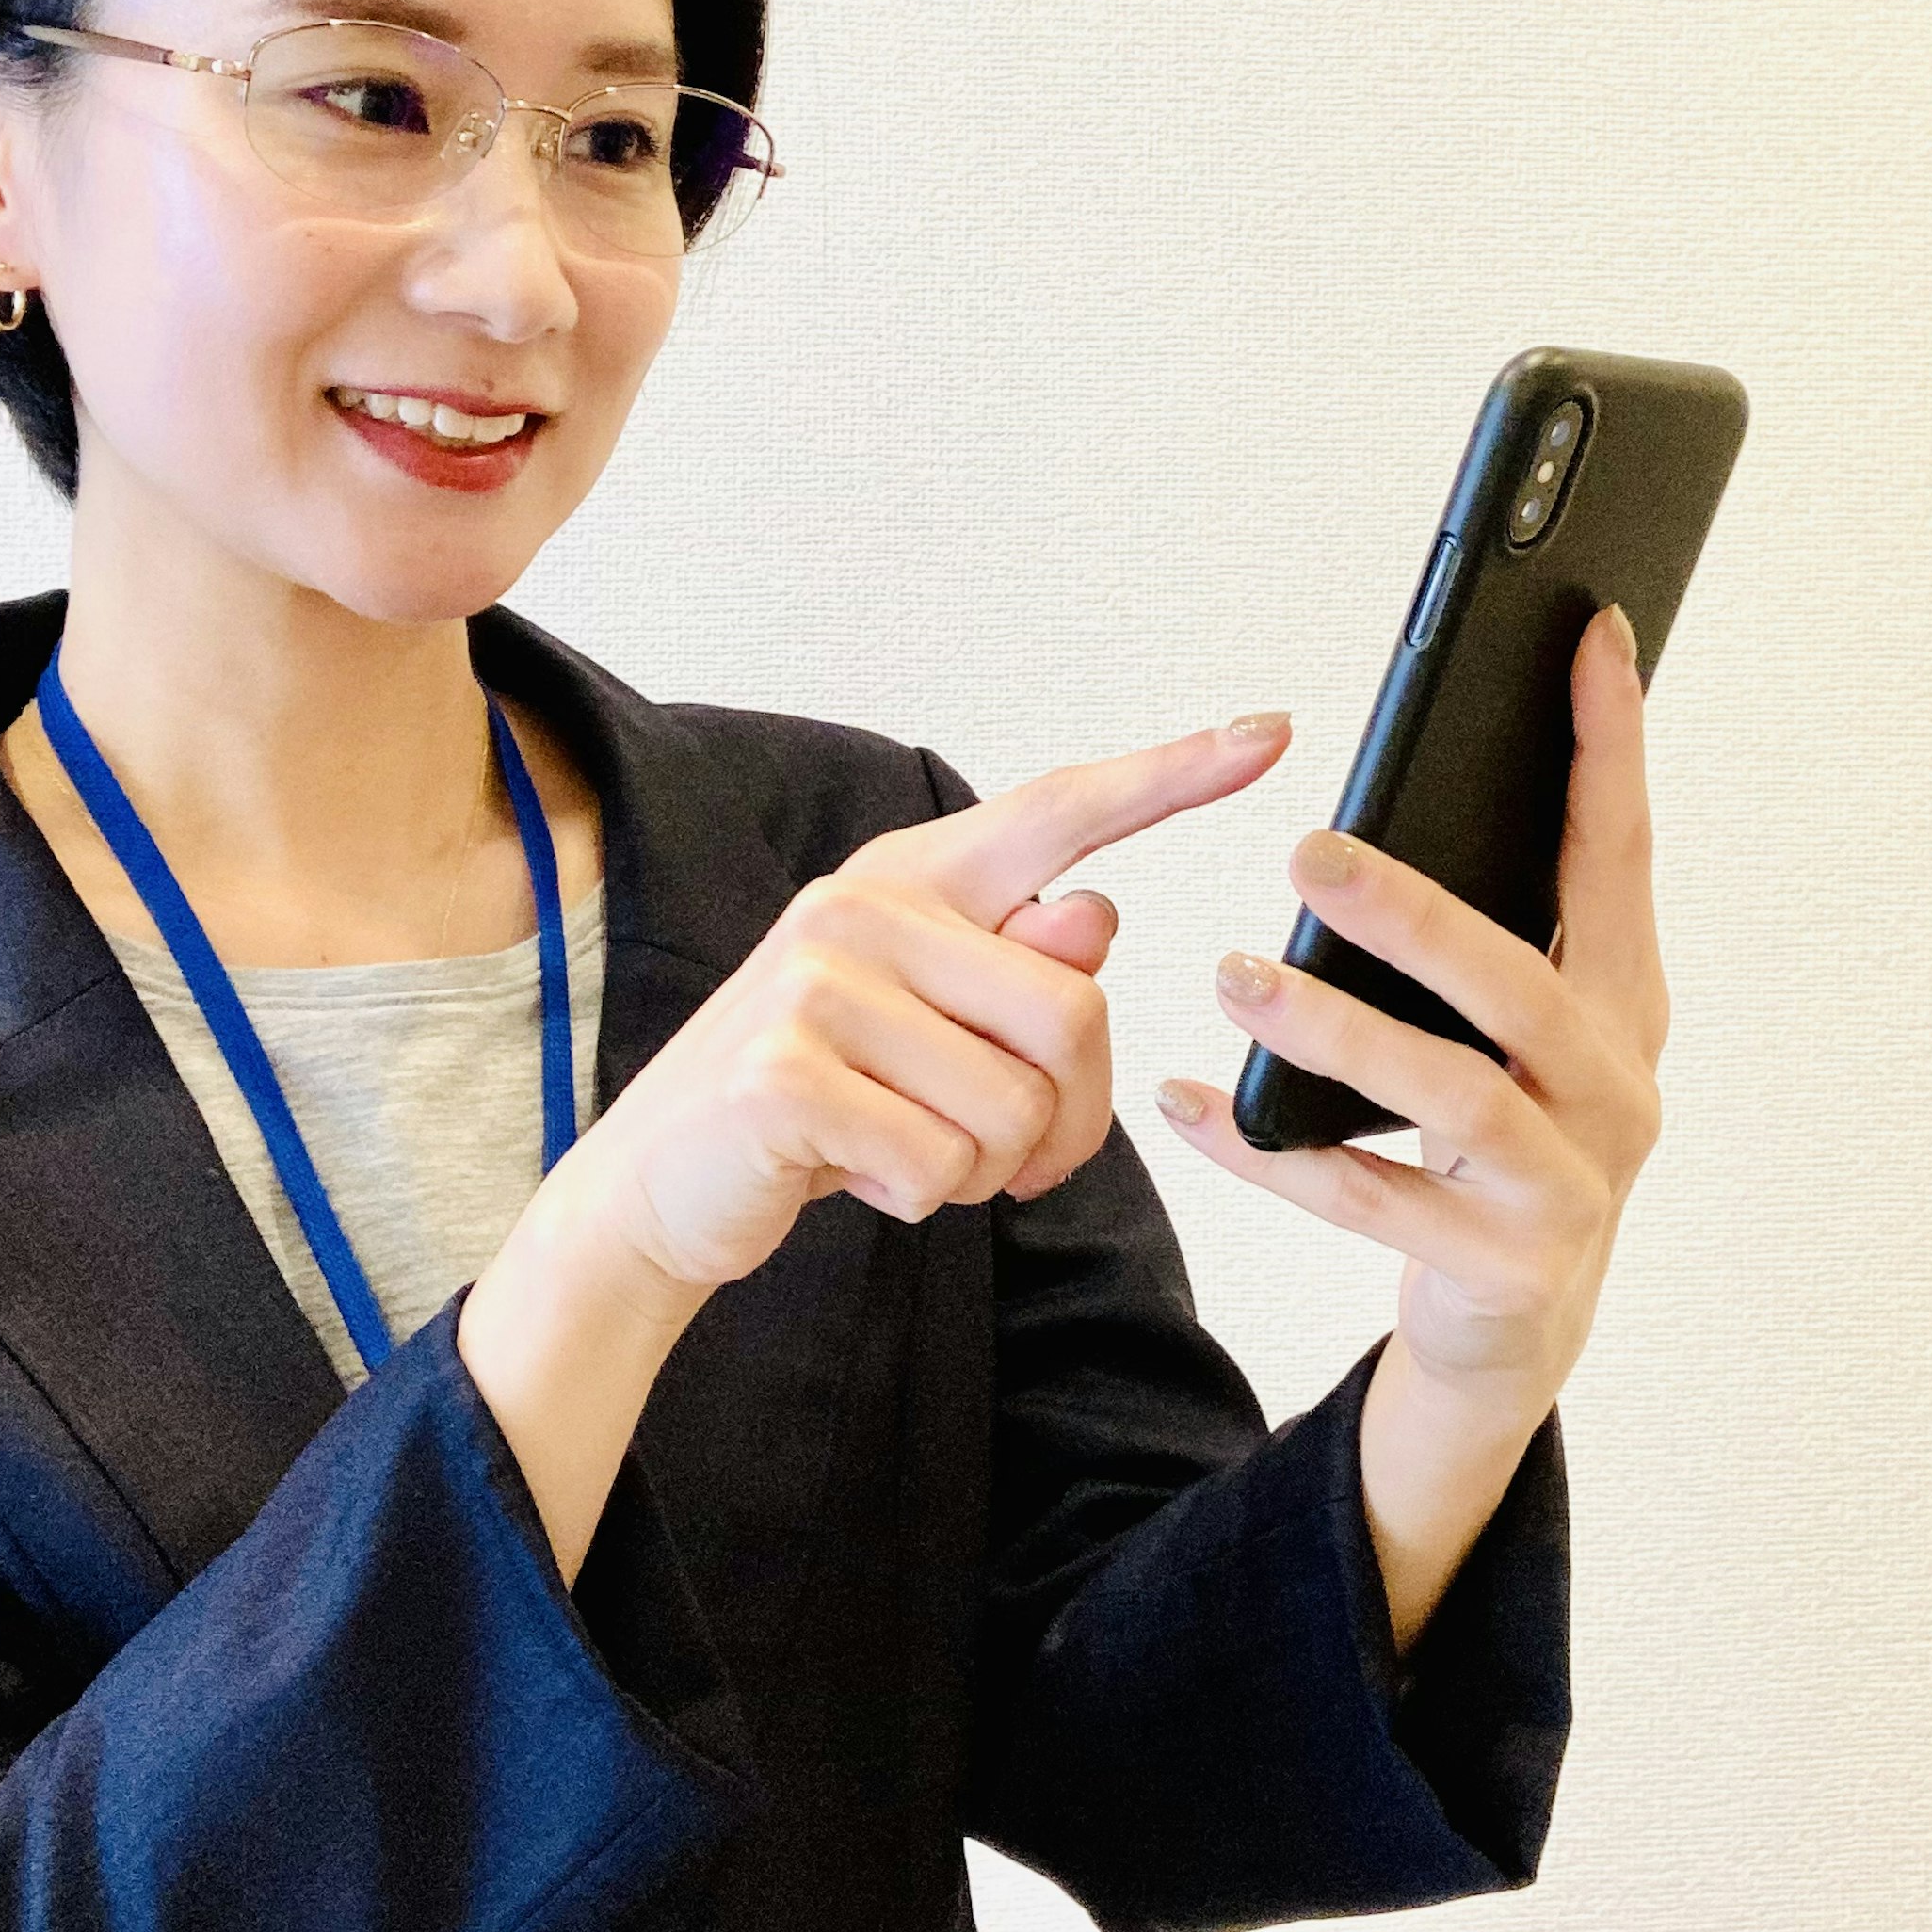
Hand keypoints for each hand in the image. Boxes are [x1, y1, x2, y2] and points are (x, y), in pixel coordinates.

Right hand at [524, 709, 1294, 1315]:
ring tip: (905, 1152)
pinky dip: (919, 1202)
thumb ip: (1017, 972)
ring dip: (986, 1172)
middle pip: (1076, 1012)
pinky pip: (943, 1168)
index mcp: (913, 880)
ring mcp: (817, 985)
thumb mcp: (933, 1032)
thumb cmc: (824, 1104)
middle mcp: (863, 907)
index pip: (1062, 811)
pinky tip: (853, 1177)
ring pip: (1018, 1109)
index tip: (1270, 730)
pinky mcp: (785, 1075)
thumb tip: (1094, 914)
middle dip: (1063, 1120)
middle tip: (992, 1153)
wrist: (660, 1189)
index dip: (1173, 775)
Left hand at [1160, 604, 1667, 1430]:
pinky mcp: (1500, 1272)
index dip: (1609, 746)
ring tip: (1232, 975)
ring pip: (1451, 1098)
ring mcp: (1567, 1189)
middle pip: (1521, 987)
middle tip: (1306, 851)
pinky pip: (1365, 1205)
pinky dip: (1271, 1155)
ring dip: (1337, 1033)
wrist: (1517, 1328)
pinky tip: (1190, 1105)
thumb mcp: (1521, 1031)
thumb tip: (1404, 791)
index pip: (1619, 854)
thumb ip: (1498, 924)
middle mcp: (1617, 1088)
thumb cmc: (1503, 1139)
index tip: (1586, 633)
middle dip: (1414, 915)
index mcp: (1624, 1002)